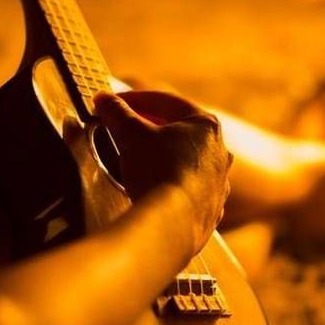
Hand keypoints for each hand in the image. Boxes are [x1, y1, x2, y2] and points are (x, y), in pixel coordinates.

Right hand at [94, 91, 232, 254]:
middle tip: (124, 127)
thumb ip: (117, 113)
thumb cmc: (158, 172)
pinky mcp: (210, 210)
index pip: (167, 102)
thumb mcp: (130, 135)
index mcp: (206, 126)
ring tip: (136, 160)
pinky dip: (170, 186)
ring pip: (186, 162)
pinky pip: (188, 191)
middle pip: (179, 131)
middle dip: (150, 127)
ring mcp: (218, 183)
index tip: (115, 102)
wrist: (171, 225)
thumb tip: (105, 100)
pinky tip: (154, 189)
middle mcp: (219, 152)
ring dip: (162, 157)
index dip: (135, 99)